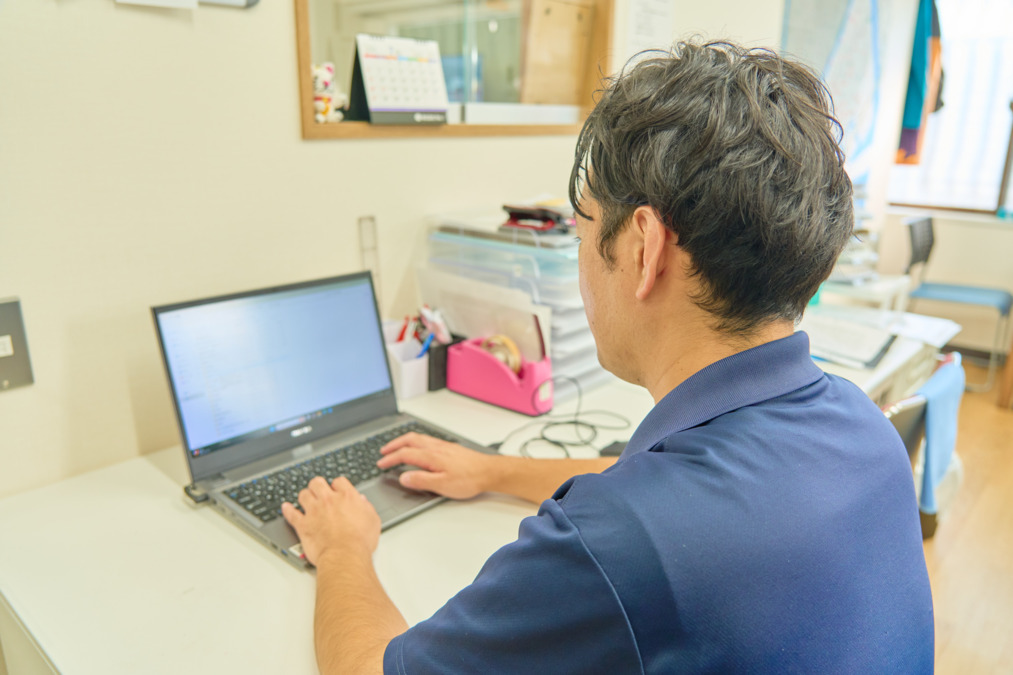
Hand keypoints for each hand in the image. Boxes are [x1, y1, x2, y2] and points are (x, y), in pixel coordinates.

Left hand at [281, 476, 380, 566]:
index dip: (337, 485)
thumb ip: (366, 507)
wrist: (345, 555)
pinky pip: (291, 513)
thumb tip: (362, 501)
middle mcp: (329, 500)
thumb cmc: (360, 541)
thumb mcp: (373, 520)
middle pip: (317, 483)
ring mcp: (314, 511)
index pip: (339, 481)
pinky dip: (287, 510)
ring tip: (306, 499)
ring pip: (303, 495)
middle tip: (319, 490)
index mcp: (347, 497)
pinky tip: (286, 507)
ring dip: (305, 496)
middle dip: (318, 485)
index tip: (337, 490)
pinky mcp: (303, 524)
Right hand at [377, 432, 496, 499]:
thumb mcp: (443, 485)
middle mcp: (436, 447)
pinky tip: (418, 447)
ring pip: (418, 438)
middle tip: (383, 451)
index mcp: (431, 456)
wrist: (489, 471)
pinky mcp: (449, 448)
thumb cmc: (469, 479)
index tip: (381, 464)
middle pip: (409, 440)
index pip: (405, 454)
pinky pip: (427, 439)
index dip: (390, 459)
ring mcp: (443, 446)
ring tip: (396, 447)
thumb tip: (403, 477)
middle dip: (394, 445)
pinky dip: (415, 441)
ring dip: (404, 441)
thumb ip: (421, 481)